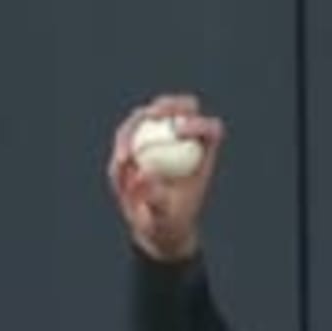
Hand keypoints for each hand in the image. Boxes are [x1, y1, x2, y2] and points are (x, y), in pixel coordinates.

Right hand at [106, 94, 226, 262]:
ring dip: (135, 126)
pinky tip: (121, 159)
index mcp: (204, 154)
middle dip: (168, 105)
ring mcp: (163, 136)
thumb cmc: (166, 222)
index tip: (178, 132)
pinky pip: (130, 131)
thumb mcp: (162, 218)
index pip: (210, 129)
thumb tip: (144, 173)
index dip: (198, 123)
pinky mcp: (141, 138)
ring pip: (150, 115)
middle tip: (150, 116)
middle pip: (185, 107)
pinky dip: (123, 141)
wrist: (152, 224)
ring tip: (127, 154)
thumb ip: (156, 198)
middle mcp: (187, 139)